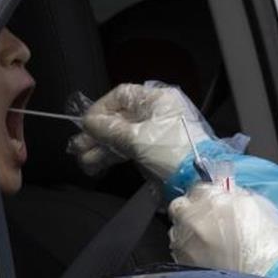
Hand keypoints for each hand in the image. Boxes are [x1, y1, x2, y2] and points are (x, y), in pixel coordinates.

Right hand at [69, 83, 209, 180]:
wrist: (199, 181)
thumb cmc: (174, 153)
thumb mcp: (137, 138)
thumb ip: (109, 129)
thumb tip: (89, 123)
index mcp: (158, 100)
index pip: (121, 95)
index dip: (100, 109)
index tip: (86, 124)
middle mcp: (156, 112)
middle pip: (119, 117)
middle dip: (97, 133)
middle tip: (78, 147)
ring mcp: (155, 132)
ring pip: (121, 135)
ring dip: (101, 148)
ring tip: (84, 161)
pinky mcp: (155, 151)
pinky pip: (128, 149)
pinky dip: (113, 156)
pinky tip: (96, 165)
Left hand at [168, 183, 277, 275]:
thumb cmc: (270, 244)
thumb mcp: (258, 205)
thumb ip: (234, 196)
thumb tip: (227, 195)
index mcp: (210, 200)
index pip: (197, 187)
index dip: (206, 194)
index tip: (213, 200)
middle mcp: (192, 220)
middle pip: (180, 207)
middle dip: (191, 211)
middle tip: (209, 220)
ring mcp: (185, 245)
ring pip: (177, 232)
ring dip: (189, 233)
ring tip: (211, 244)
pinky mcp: (183, 266)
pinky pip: (180, 253)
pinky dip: (190, 253)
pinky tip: (208, 259)